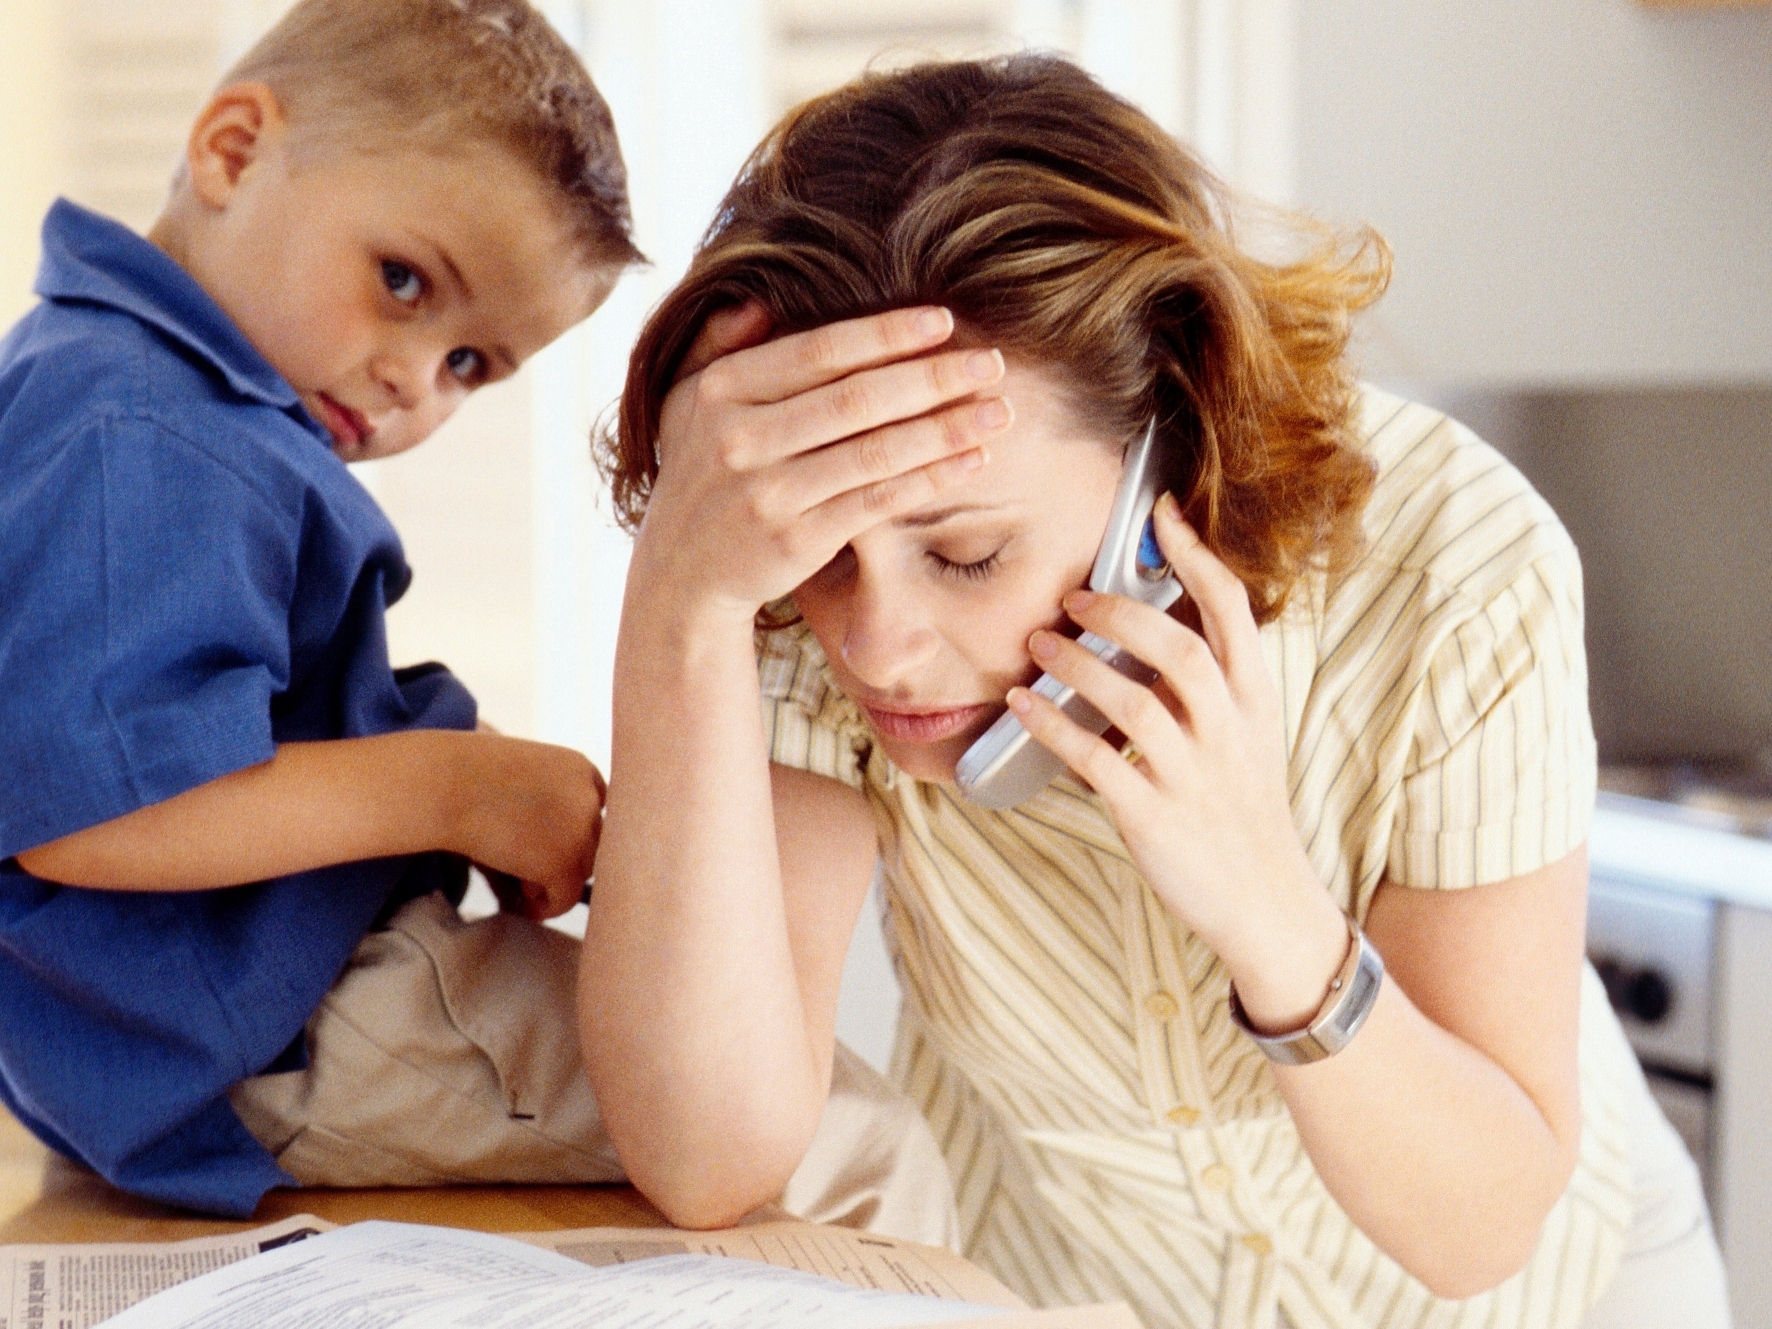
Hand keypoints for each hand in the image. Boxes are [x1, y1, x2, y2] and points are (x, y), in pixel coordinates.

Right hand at [447, 734, 604, 920]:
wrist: (443, 784)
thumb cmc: (466, 779)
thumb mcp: (517, 785)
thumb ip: (544, 814)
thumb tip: (551, 868)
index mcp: (581, 769)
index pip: (596, 811)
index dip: (573, 835)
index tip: (550, 848)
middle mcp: (590, 797)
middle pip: (593, 843)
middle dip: (564, 860)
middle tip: (530, 876)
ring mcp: (582, 830)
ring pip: (581, 871)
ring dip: (554, 882)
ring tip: (522, 886)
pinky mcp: (565, 862)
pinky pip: (566, 898)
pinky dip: (547, 907)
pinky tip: (525, 906)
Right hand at [636, 305, 1014, 622]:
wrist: (681, 572)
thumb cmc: (701, 473)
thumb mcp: (686, 403)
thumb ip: (717, 345)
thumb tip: (761, 300)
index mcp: (721, 390)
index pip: (817, 351)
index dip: (885, 334)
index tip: (944, 321)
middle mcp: (740, 439)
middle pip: (856, 399)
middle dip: (932, 378)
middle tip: (991, 363)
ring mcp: (769, 492)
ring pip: (875, 451)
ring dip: (945, 429)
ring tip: (998, 411)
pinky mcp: (797, 539)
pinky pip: (878, 500)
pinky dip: (929, 479)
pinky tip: (971, 460)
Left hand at [1004, 494, 1347, 1026]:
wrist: (1267, 902)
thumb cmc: (1243, 809)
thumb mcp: (1245, 735)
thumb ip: (1208, 682)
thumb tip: (1146, 623)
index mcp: (1253, 699)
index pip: (1232, 610)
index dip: (1196, 555)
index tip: (1160, 510)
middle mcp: (1228, 731)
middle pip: (1181, 650)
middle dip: (1123, 612)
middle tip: (1072, 596)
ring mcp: (1194, 777)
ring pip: (1139, 702)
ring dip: (1080, 667)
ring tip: (1037, 644)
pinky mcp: (1156, 819)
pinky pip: (1099, 763)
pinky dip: (1056, 728)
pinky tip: (1023, 707)